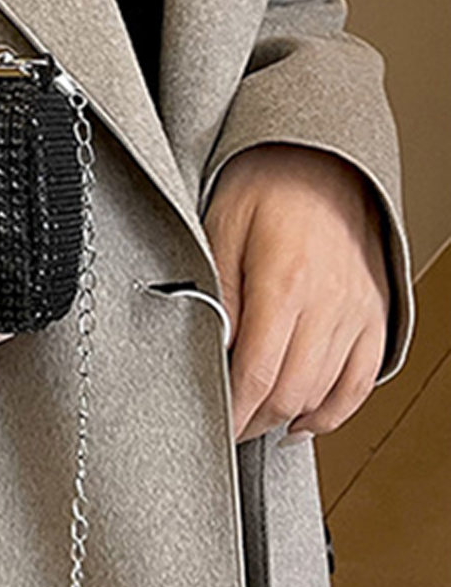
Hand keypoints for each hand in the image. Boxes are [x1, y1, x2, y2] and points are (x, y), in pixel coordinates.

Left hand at [202, 143, 390, 442]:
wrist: (319, 163)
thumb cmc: (265, 188)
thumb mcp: (219, 232)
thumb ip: (219, 296)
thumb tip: (212, 349)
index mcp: (284, 283)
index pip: (258, 374)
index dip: (234, 410)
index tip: (215, 424)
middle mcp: (329, 303)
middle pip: (292, 392)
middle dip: (255, 418)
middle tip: (228, 423)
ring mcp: (357, 312)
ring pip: (326, 392)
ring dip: (289, 416)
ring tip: (257, 419)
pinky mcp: (373, 315)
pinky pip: (361, 380)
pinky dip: (333, 409)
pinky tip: (305, 417)